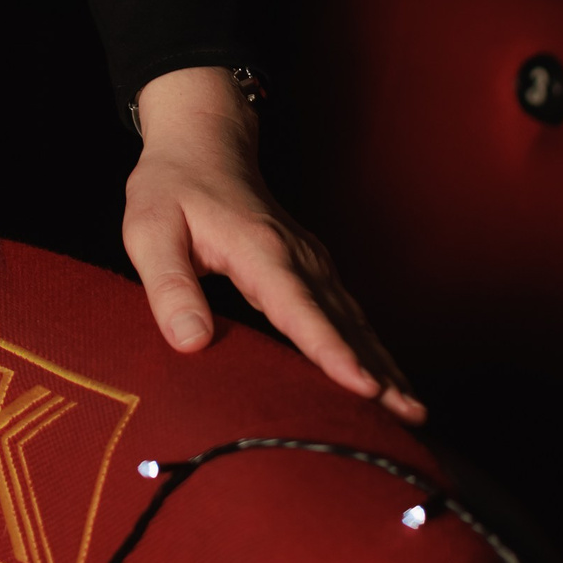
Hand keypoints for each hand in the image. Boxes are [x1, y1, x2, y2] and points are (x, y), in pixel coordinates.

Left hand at [123, 66, 424, 424]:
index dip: (332, 350)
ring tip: (413, 413)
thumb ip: (169, 285)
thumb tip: (191, 343)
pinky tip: (389, 383)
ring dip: (385, 365)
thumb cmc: (172, 188)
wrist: (204, 143)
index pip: (300, 308)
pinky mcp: (314, 271)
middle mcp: (298, 257)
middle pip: (343, 321)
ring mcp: (312, 263)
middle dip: (378, 371)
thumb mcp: (148, 229)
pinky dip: (373, 349)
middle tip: (411, 418)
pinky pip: (349, 316)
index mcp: (260, 250)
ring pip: (355, 321)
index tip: (365, 387)